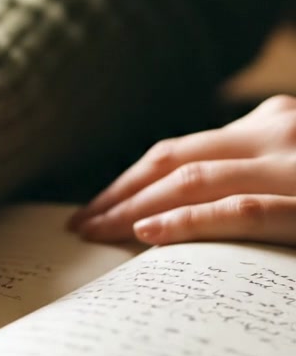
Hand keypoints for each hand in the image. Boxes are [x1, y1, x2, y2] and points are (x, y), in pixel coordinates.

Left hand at [68, 94, 295, 246]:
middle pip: (176, 161)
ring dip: (136, 207)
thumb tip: (183, 203)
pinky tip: (148, 234)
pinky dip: (188, 222)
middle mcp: (275, 132)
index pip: (184, 150)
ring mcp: (292, 165)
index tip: (99, 206)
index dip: (133, 178)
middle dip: (121, 193)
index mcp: (271, 121)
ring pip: (194, 181)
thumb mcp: (294, 166)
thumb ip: (254, 171)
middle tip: (81, 222)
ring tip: (97, 231)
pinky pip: (239, 212)